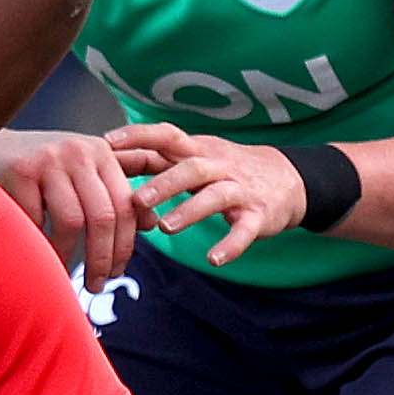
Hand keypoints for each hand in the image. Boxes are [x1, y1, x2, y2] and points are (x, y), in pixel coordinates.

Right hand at [0, 128, 142, 283]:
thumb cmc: (40, 169)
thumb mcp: (83, 173)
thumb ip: (115, 192)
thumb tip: (151, 222)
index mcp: (101, 153)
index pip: (126, 205)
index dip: (124, 245)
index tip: (116, 271)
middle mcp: (80, 152)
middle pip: (104, 216)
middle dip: (102, 258)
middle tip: (96, 284)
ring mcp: (50, 158)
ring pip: (73, 220)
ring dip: (69, 254)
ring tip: (63, 271)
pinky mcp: (21, 169)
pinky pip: (37, 219)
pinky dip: (38, 241)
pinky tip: (36, 250)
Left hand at [104, 120, 304, 267]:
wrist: (289, 179)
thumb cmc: (226, 169)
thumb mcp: (194, 157)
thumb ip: (154, 160)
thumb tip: (105, 161)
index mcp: (198, 149)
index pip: (167, 135)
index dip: (138, 135)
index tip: (107, 142)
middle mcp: (220, 165)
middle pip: (192, 168)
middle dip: (164, 183)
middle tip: (136, 200)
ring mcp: (241, 190)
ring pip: (215, 196)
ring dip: (190, 211)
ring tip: (166, 227)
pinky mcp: (259, 215)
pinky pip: (245, 231)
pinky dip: (230, 245)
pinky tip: (213, 259)